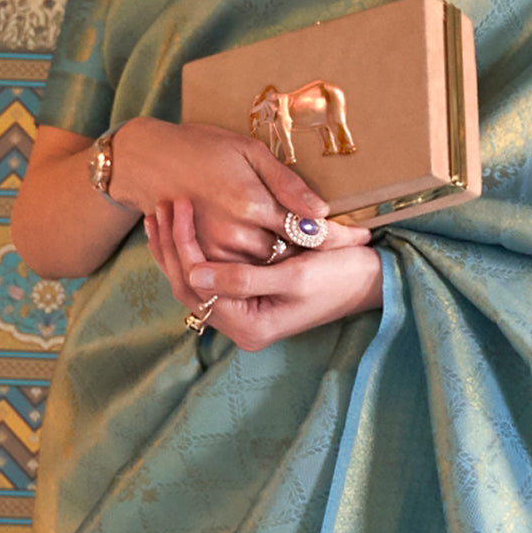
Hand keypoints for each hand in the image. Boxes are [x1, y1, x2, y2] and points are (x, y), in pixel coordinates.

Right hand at [116, 118, 365, 263]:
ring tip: (332, 257)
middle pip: (293, 257)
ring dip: (298, 265)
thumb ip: (286, 184)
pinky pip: (243, 272)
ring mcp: (216, 251)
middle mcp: (234, 234)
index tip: (365, 236)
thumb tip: (323, 211)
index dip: (340, 237)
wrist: (150, 162)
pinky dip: (267, 267)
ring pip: (270, 269)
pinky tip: (288, 259)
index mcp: (251, 204)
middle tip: (357, 249)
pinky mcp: (203, 258)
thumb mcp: (249, 151)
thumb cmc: (203, 147)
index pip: (307, 232)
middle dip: (323, 254)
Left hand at [147, 198, 382, 350]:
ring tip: (161, 213)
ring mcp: (245, 315)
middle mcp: (242, 327)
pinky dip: (194, 253)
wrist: (371, 280)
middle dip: (170, 246)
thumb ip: (243, 279)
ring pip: (194, 283)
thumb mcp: (295, 274)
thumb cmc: (339, 274)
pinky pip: (210, 279)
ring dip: (175, 249)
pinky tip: (183, 228)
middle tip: (160, 205)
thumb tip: (195, 273)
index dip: (181, 245)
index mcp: (249, 326)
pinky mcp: (250, 300)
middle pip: (187, 287)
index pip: (196, 286)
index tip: (177, 207)